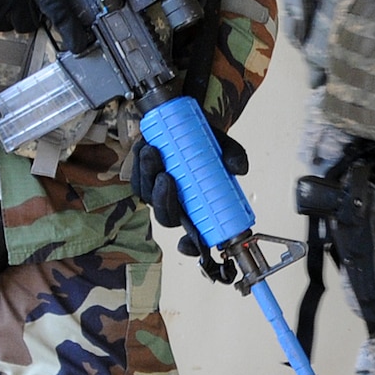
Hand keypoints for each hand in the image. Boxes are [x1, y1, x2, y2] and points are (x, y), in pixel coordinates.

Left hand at [133, 132, 249, 256]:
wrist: (197, 128)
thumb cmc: (211, 146)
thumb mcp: (226, 149)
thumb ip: (234, 157)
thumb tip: (237, 168)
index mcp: (201, 210)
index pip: (196, 238)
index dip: (190, 246)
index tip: (185, 244)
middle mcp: (179, 206)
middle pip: (167, 217)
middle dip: (163, 199)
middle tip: (166, 176)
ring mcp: (160, 194)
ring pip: (148, 196)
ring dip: (147, 176)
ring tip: (152, 152)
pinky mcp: (145, 179)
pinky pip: (137, 181)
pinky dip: (138, 166)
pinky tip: (144, 150)